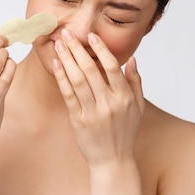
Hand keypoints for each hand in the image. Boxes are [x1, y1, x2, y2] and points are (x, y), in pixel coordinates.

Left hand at [52, 29, 144, 167]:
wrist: (112, 161)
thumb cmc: (125, 133)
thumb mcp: (138, 107)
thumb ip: (135, 82)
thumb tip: (133, 59)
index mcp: (124, 98)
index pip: (112, 67)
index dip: (101, 50)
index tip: (91, 36)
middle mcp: (109, 103)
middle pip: (91, 70)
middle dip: (77, 49)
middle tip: (67, 33)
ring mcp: (92, 112)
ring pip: (77, 80)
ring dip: (67, 60)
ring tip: (59, 44)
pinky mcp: (78, 120)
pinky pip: (68, 95)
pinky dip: (62, 78)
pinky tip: (56, 65)